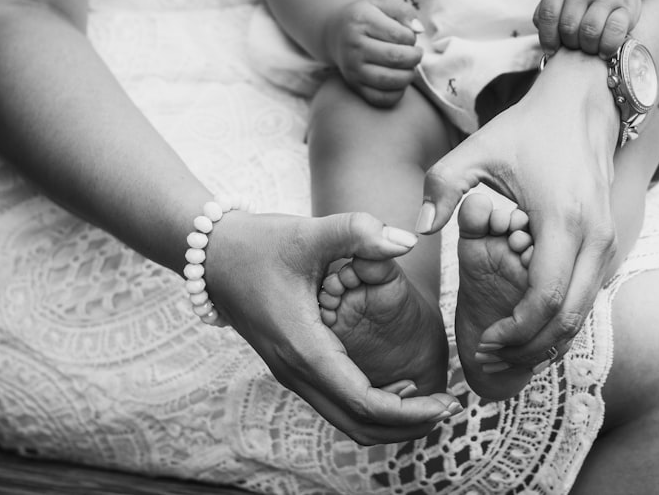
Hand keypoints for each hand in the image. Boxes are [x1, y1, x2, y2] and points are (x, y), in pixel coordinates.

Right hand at [206, 210, 460, 444]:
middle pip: (357, 424)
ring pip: (344, 419)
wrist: (209, 254)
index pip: (364, 402)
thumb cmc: (259, 243)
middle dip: (407, 425)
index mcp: (305, 347)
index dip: (410, 411)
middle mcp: (296, 370)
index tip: (447, 402)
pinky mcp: (292, 365)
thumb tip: (406, 239)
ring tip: (430, 402)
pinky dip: (369, 407)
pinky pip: (334, 403)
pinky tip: (398, 386)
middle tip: (449, 408)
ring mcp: (291, 372)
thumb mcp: (309, 231)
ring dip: (389, 420)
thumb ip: (358, 231)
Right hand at [323, 0, 424, 106]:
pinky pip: (381, 98)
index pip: (397, 34)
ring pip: (389, 80)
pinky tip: (398, 81)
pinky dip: (397, 93)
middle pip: (395, 58)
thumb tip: (418, 30)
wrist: (336, 33)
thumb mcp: (383, 5)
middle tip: (415, 54)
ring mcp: (353, 68)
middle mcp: (355, 46)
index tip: (410, 37)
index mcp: (362, 21)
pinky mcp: (354, 85)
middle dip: (414, 57)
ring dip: (408, 76)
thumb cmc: (367, 19)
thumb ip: (404, 11)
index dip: (411, 37)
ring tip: (408, 68)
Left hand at [418, 52, 621, 368]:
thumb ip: (441, 188)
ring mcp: (609, 242)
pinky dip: (562, 318)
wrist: (583, 105)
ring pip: (584, 311)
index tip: (483, 341)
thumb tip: (419, 230)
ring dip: (548, 338)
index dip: (515, 331)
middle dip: (530, 347)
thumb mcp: (476, 150)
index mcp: (562, 220)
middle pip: (570, 318)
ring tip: (506, 348)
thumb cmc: (527, 129)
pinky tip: (528, 323)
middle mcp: (595, 237)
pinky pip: (589, 295)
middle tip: (491, 358)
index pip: (545, 299)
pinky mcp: (610, 243)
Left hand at [534, 0, 641, 56]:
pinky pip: (615, 31)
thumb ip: (546, 9)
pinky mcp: (629, 4)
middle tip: (574, 45)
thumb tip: (545, 36)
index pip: (548, 15)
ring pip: (590, 31)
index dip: (547, 38)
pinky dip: (607, 46)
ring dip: (586, 47)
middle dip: (569, 43)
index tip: (551, 49)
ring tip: (588, 47)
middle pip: (569, 26)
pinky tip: (603, 51)